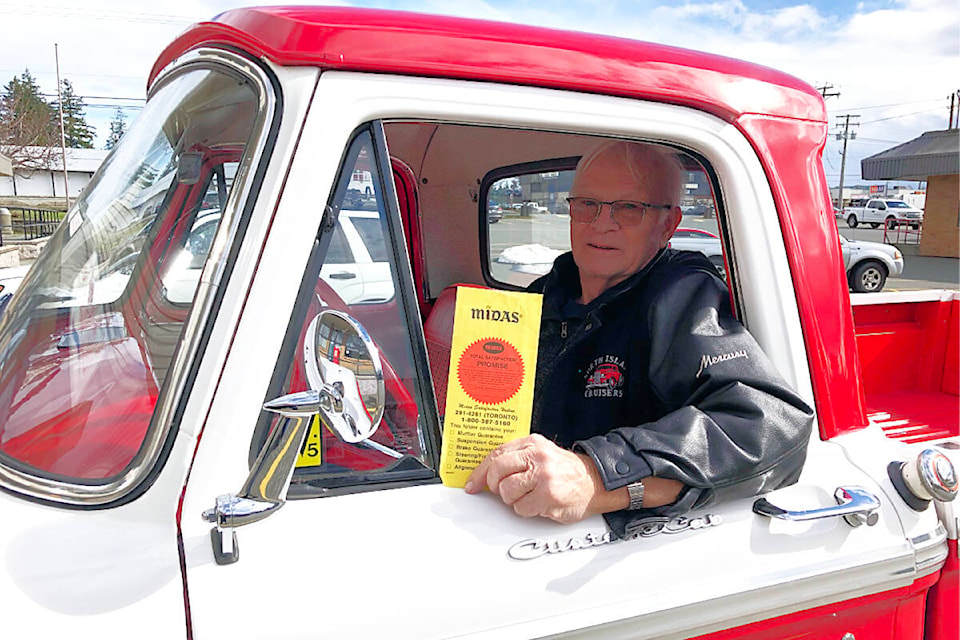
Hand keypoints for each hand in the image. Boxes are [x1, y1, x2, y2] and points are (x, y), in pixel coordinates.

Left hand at [464, 434, 621, 522]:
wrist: (597, 482)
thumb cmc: (566, 471)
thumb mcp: (542, 453)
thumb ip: (517, 458)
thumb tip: (487, 474)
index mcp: (532, 443)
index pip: (496, 455)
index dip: (480, 472)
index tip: (473, 484)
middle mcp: (537, 456)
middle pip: (497, 472)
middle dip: (496, 487)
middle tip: (504, 491)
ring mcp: (543, 475)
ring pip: (507, 492)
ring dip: (514, 500)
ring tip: (529, 496)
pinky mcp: (548, 495)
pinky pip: (521, 508)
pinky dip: (527, 510)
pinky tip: (539, 503)